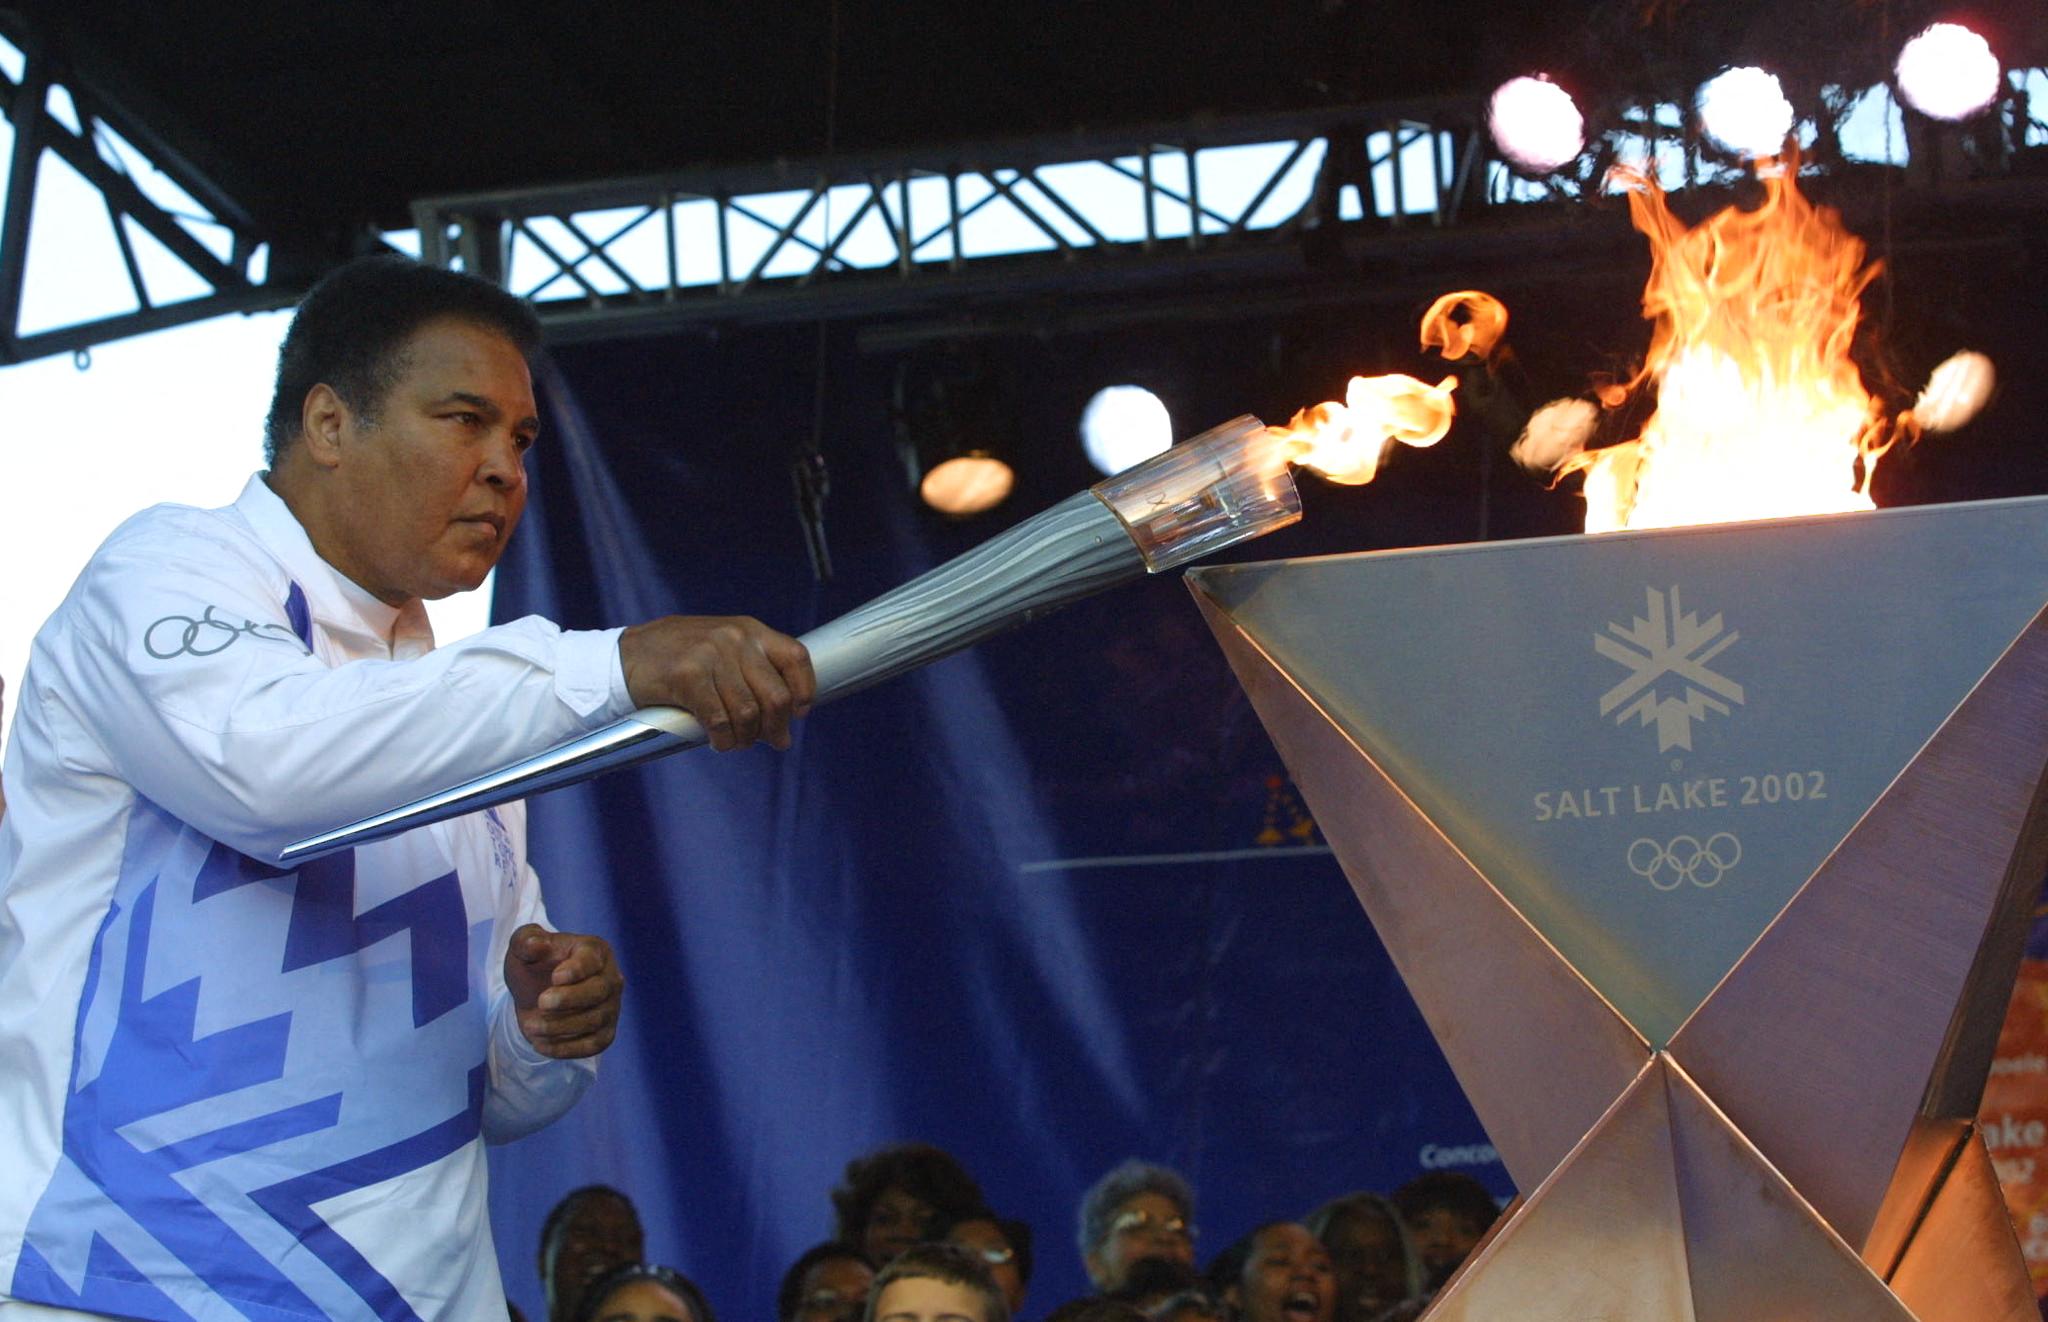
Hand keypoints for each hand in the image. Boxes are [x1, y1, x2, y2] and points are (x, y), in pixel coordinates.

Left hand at [504, 924, 622, 1059]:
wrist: (536, 993)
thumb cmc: (534, 964)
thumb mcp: (522, 947)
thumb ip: (526, 939)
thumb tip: (537, 944)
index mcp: (595, 950)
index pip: (592, 960)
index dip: (577, 970)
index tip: (555, 977)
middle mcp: (610, 978)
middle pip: (599, 991)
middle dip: (570, 999)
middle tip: (541, 1002)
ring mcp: (611, 1007)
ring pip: (595, 1021)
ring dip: (561, 1027)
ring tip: (530, 1026)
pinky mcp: (605, 1033)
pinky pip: (593, 1045)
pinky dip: (566, 1048)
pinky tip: (540, 1045)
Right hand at [618, 615, 814, 750]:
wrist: (624, 656)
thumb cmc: (676, 657)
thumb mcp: (721, 648)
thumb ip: (752, 671)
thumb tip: (785, 718)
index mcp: (749, 630)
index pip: (796, 657)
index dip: (805, 690)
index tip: (800, 713)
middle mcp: (735, 638)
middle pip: (776, 695)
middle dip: (776, 727)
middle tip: (770, 741)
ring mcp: (711, 655)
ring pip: (748, 713)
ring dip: (746, 738)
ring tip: (736, 742)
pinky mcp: (688, 676)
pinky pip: (719, 721)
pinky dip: (723, 740)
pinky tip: (718, 741)